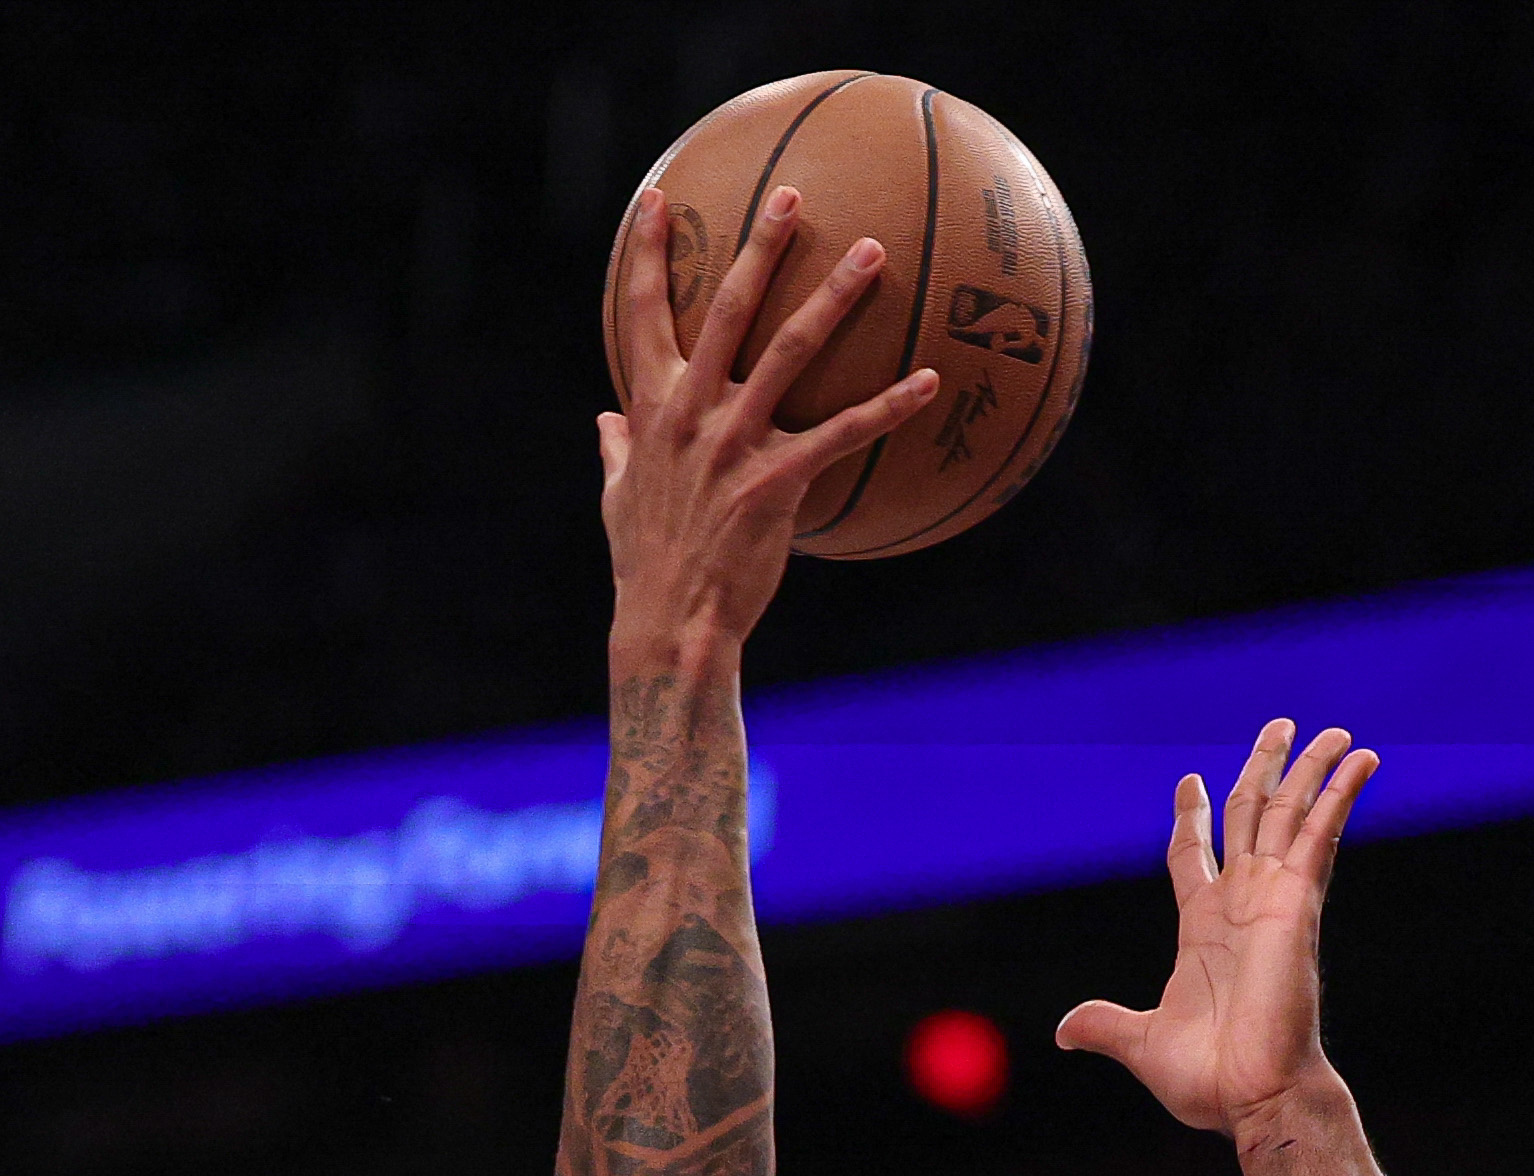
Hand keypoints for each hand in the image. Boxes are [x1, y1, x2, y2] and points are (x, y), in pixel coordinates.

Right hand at [599, 183, 936, 667]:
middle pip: (729, 309)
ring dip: (834, 297)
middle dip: (760, 247)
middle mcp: (691, 413)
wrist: (671, 624)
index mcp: (653, 408)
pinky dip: (888, 406)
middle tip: (792, 194)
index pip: (642, 314)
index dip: (650, 255)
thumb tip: (605, 420)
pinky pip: (843, 433)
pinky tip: (928, 381)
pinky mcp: (777, 484)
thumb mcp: (619, 498)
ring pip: (791, 352)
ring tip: (871, 253)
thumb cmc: (647, 563)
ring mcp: (734, 445)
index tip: (660, 201)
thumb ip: (617, 449)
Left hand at [1056, 719, 1381, 1135]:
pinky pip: (1321, 834)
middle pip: (1250, 816)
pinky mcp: (1300, 901)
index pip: (1194, 855)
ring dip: (1310, 769)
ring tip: (1329, 730)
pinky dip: (1340, 795)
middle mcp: (1242, 904)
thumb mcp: (1141, 1042)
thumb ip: (1105, 1026)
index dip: (1190, 818)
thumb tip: (1063, 1031)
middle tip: (1278, 728)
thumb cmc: (1208, 1081)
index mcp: (1202, 928)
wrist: (1254, 1096)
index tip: (1188, 782)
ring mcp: (1273, 898)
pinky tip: (1360, 760)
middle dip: (1262, 769)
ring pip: (1290, 814)